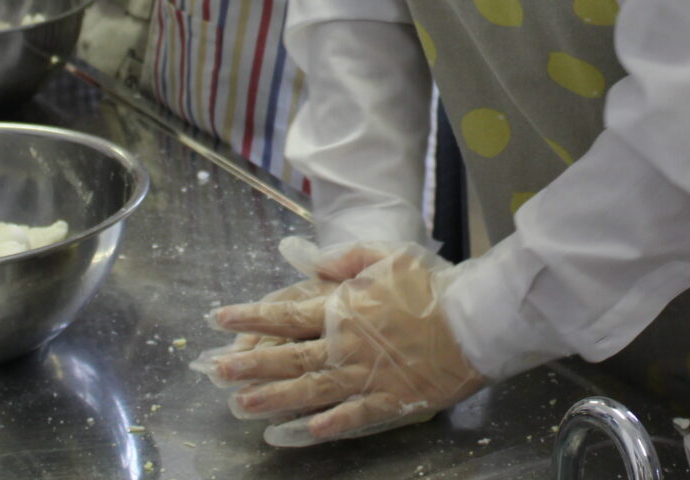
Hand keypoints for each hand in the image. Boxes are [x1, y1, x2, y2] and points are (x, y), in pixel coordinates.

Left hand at [210, 243, 486, 446]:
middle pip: (288, 356)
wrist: (475, 321)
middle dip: (248, 363)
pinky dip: (327, 425)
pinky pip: (351, 416)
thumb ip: (349, 258)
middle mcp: (346, 344)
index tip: (219, 318)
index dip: (251, 316)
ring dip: (272, 398)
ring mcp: (365, 376)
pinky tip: (300, 433)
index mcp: (344, 307)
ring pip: (309, 390)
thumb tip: (315, 262)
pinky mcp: (388, 400)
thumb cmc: (433, 285)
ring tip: (240, 405)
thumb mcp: (390, 255)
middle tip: (214, 371)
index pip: (287, 313)